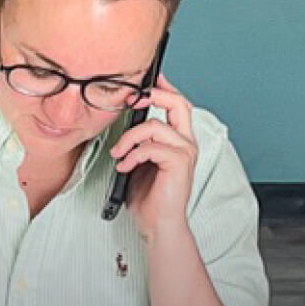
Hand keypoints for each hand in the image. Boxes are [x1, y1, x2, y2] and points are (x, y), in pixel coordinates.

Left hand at [108, 73, 197, 238]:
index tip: (144, 81)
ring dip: (129, 138)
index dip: (163, 88)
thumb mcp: (140, 162)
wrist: (158, 224)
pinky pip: (151, 147)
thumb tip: (123, 123)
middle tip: (133, 99)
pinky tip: (125, 166)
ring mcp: (185, 152)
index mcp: (179, 141)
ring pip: (154, 126)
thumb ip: (139, 142)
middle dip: (154, 95)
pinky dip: (133, 155)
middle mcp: (186, 143)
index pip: (177, 104)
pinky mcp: (179, 163)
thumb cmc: (150, 198)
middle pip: (178, 103)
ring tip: (118, 153)